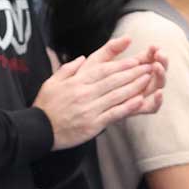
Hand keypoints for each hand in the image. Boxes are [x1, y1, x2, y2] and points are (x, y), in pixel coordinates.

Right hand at [36, 37, 168, 149]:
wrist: (39, 130)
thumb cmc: (46, 106)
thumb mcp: (52, 82)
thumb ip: (68, 69)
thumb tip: (82, 58)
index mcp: (76, 82)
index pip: (103, 70)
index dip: (121, 65)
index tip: (135, 60)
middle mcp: (84, 93)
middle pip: (113, 80)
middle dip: (133, 73)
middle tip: (148, 67)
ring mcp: (90, 108)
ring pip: (116, 95)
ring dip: (134, 86)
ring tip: (148, 80)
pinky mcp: (93, 124)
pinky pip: (114, 113)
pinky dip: (127, 106)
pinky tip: (140, 101)